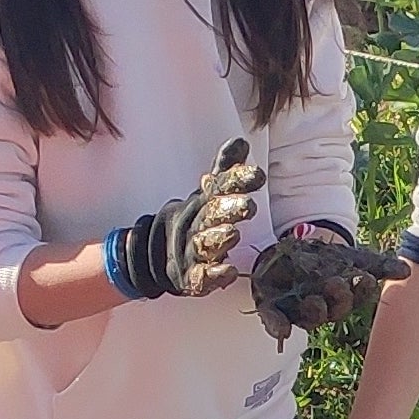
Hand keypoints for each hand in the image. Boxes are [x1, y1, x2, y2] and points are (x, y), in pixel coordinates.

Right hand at [114, 137, 265, 300]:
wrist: (159, 254)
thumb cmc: (196, 220)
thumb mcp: (210, 194)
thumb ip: (225, 171)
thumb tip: (241, 142)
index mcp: (205, 202)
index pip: (220, 187)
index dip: (237, 180)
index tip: (259, 176)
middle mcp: (198, 224)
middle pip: (212, 215)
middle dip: (230, 210)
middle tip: (249, 206)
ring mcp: (193, 251)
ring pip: (205, 244)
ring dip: (219, 239)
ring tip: (233, 234)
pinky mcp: (192, 276)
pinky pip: (202, 276)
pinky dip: (214, 275)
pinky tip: (229, 272)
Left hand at [250, 222, 411, 343]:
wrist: (285, 254)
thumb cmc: (323, 261)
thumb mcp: (350, 258)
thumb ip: (376, 265)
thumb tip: (406, 271)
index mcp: (342, 298)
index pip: (356, 297)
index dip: (361, 291)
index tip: (365, 279)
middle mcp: (322, 308)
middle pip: (334, 310)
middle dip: (337, 298)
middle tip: (336, 282)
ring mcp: (296, 310)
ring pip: (309, 318)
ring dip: (314, 311)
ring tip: (314, 300)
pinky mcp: (271, 309)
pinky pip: (274, 321)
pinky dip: (278, 327)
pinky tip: (282, 332)